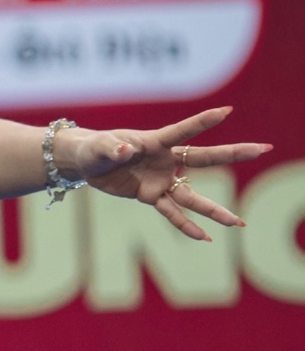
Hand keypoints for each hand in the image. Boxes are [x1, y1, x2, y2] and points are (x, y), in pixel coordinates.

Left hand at [59, 108, 271, 242]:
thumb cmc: (95, 148)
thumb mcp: (100, 147)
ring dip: (214, 210)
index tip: (227, 111)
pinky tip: (205, 239)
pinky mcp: (152, 196)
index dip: (203, 121)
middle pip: (204, 158)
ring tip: (239, 224)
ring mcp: (162, 179)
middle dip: (234, 153)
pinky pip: (172, 213)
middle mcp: (166, 160)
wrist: (87, 163)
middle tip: (263, 148)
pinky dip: (186, 226)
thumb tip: (127, 151)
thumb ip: (113, 148)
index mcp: (155, 141)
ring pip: (193, 196)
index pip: (183, 131)